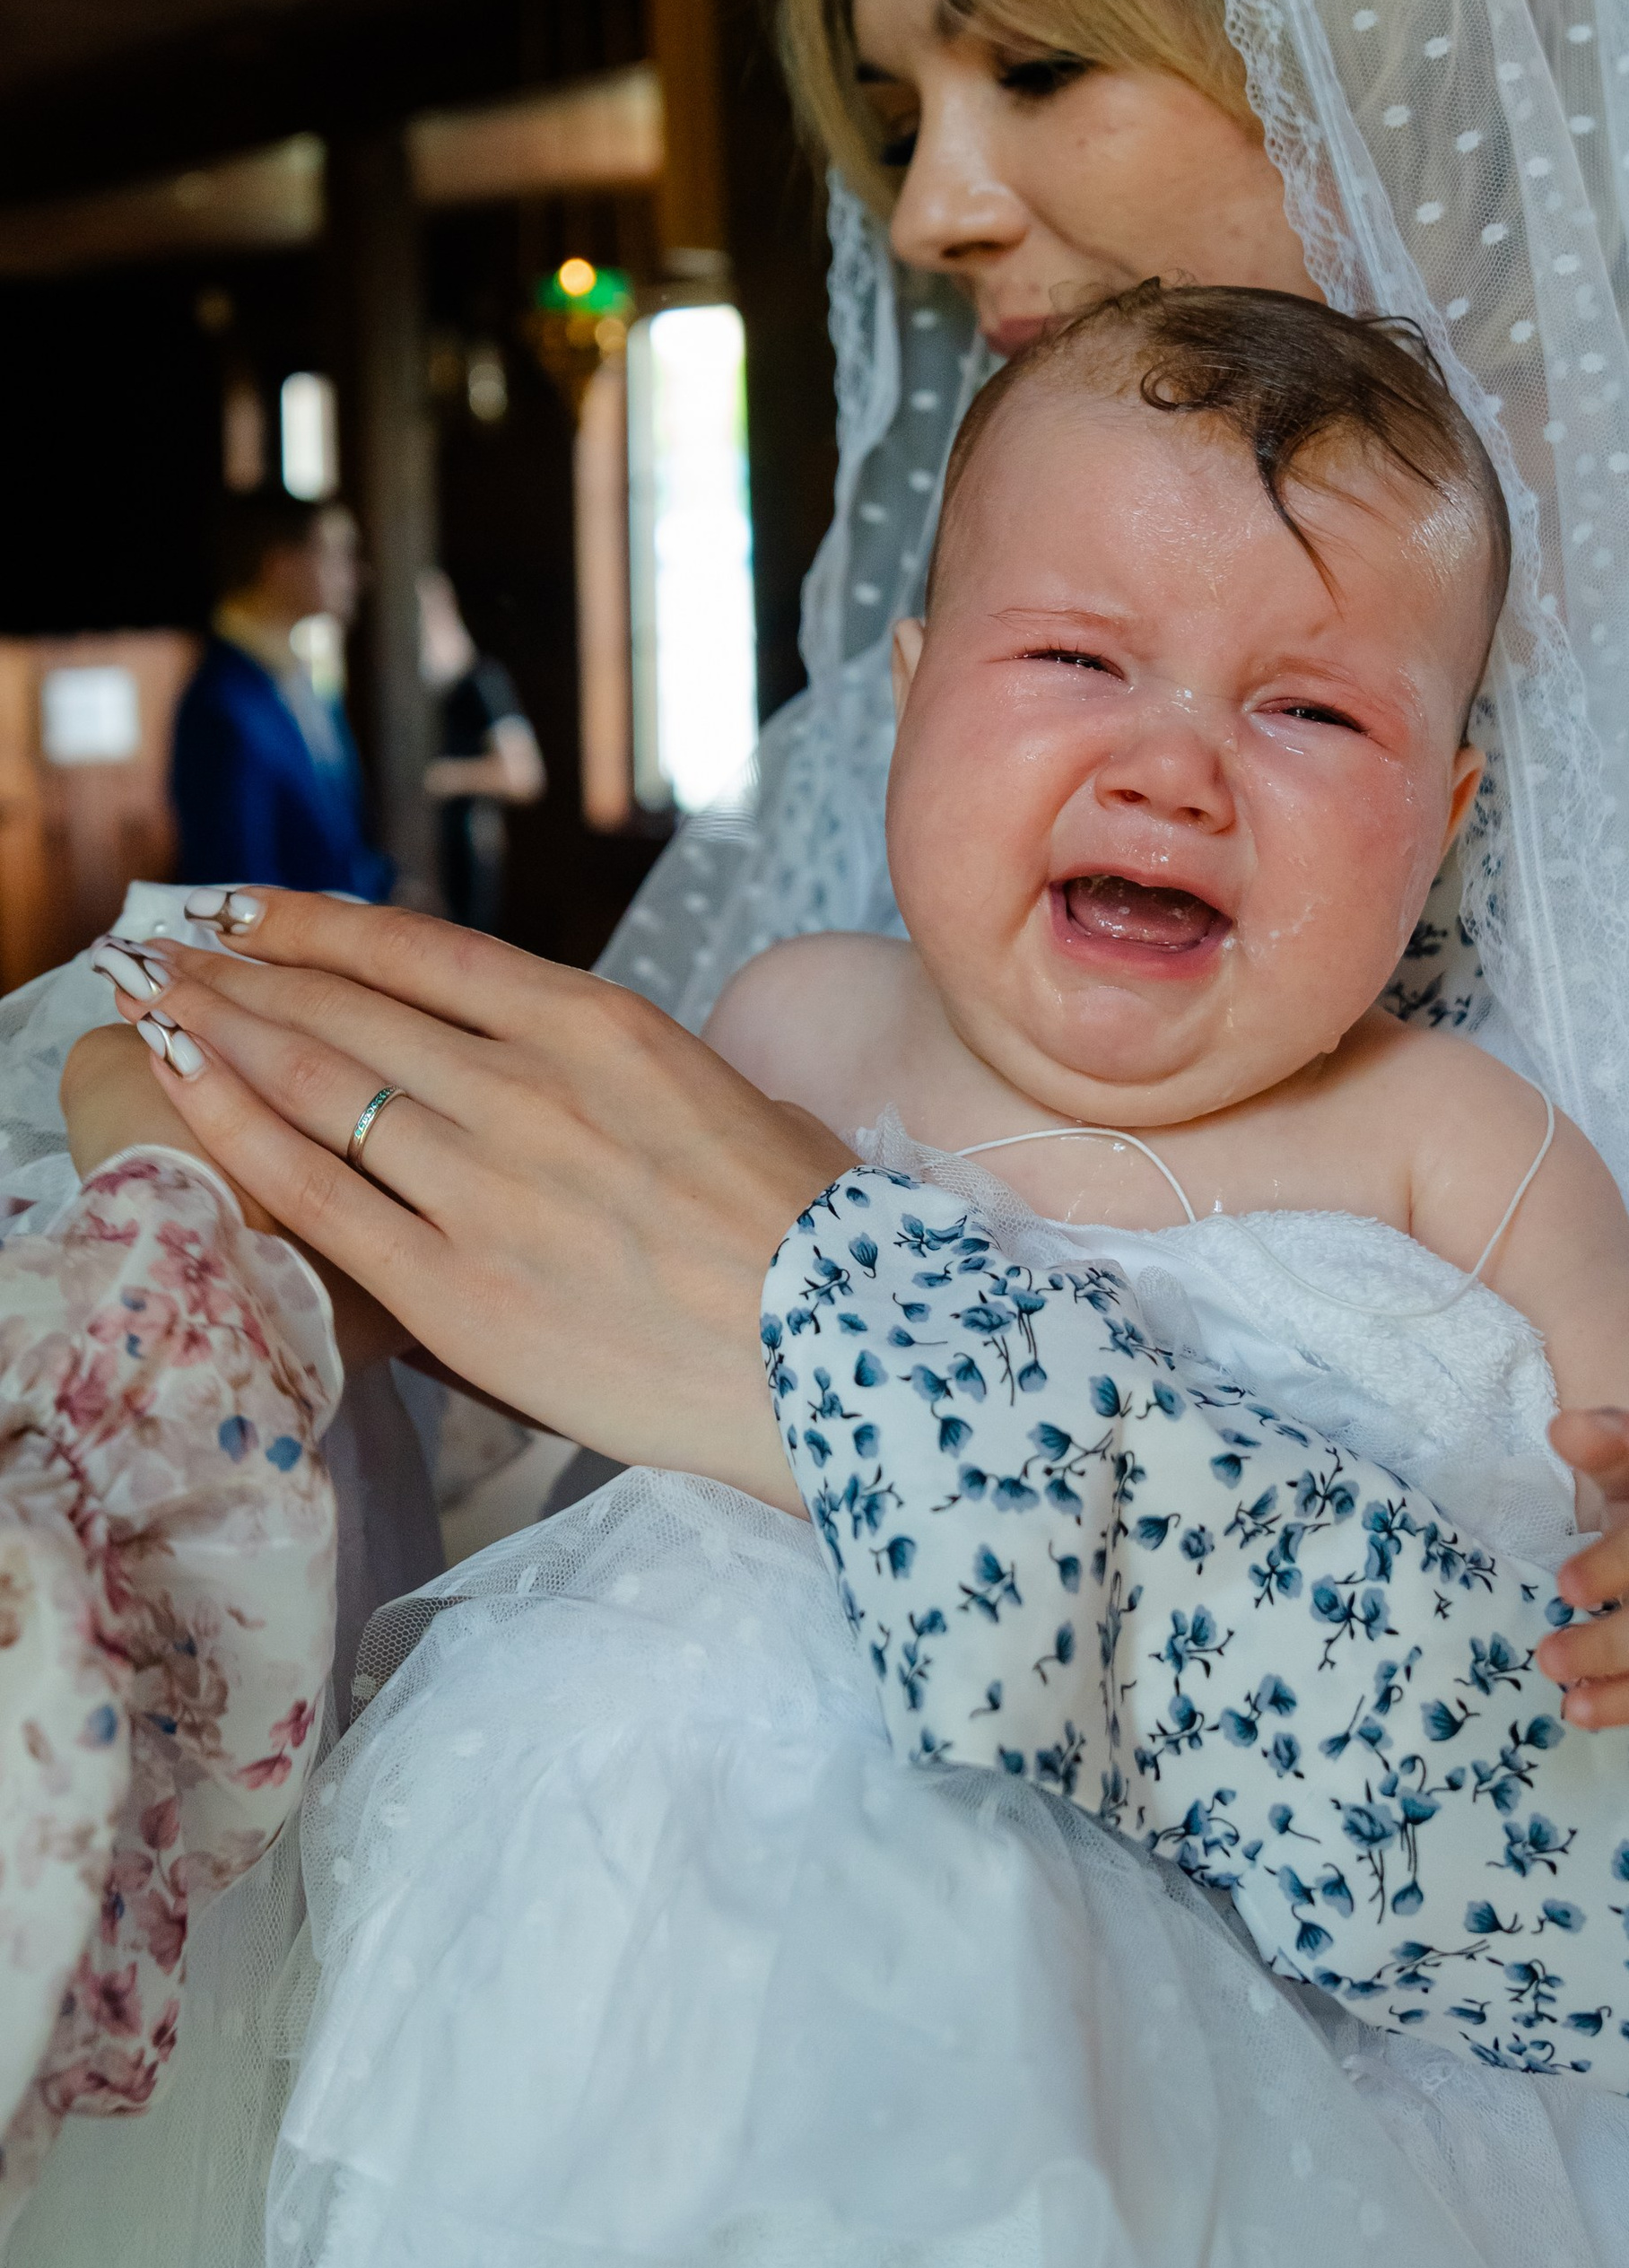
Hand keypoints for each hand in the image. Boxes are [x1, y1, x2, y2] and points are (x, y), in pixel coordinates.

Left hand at [93, 893, 852, 1498]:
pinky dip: (234, 1130)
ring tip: (153, 1005)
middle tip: (165, 952)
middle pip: (348, 1010)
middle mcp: (528, 1087)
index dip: (319, 926)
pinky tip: (181, 1087)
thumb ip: (634, 1080)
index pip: (424, 953)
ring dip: (219, 1032)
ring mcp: (484, 1184)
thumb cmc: (810, 1236)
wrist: (836, 1356)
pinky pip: (316, 1195)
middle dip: (243, 973)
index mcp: (603, 1029)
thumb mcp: (733, 1102)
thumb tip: (587, 1087)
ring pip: (317, 1083)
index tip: (249, 911)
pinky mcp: (454, 1287)